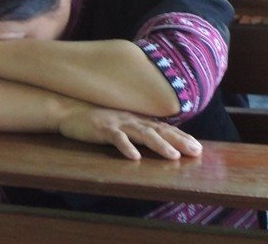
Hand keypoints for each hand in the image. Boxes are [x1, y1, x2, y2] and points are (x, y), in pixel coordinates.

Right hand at [58, 106, 201, 159]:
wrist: (69, 109)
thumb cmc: (96, 119)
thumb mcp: (121, 124)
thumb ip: (137, 130)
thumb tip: (158, 139)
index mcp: (138, 120)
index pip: (164, 129)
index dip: (182, 137)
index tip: (198, 147)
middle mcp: (132, 120)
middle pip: (160, 131)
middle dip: (179, 141)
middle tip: (196, 152)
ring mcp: (118, 123)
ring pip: (143, 134)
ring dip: (159, 145)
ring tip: (173, 156)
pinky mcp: (102, 129)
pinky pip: (116, 138)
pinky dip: (126, 147)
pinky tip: (135, 157)